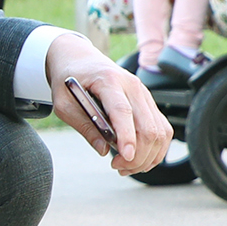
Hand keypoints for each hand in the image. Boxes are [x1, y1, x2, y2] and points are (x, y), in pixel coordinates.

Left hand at [45, 32, 172, 173]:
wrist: (79, 58)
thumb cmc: (69, 80)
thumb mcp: (64, 104)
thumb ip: (83, 125)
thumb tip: (103, 150)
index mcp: (108, 80)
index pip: (123, 111)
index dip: (127, 136)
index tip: (125, 157)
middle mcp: (132, 85)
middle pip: (147, 126)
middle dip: (137, 155)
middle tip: (116, 167)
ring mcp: (144, 93)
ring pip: (160, 131)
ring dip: (147, 156)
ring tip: (125, 166)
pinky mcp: (148, 103)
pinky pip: (162, 130)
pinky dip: (155, 149)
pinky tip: (138, 159)